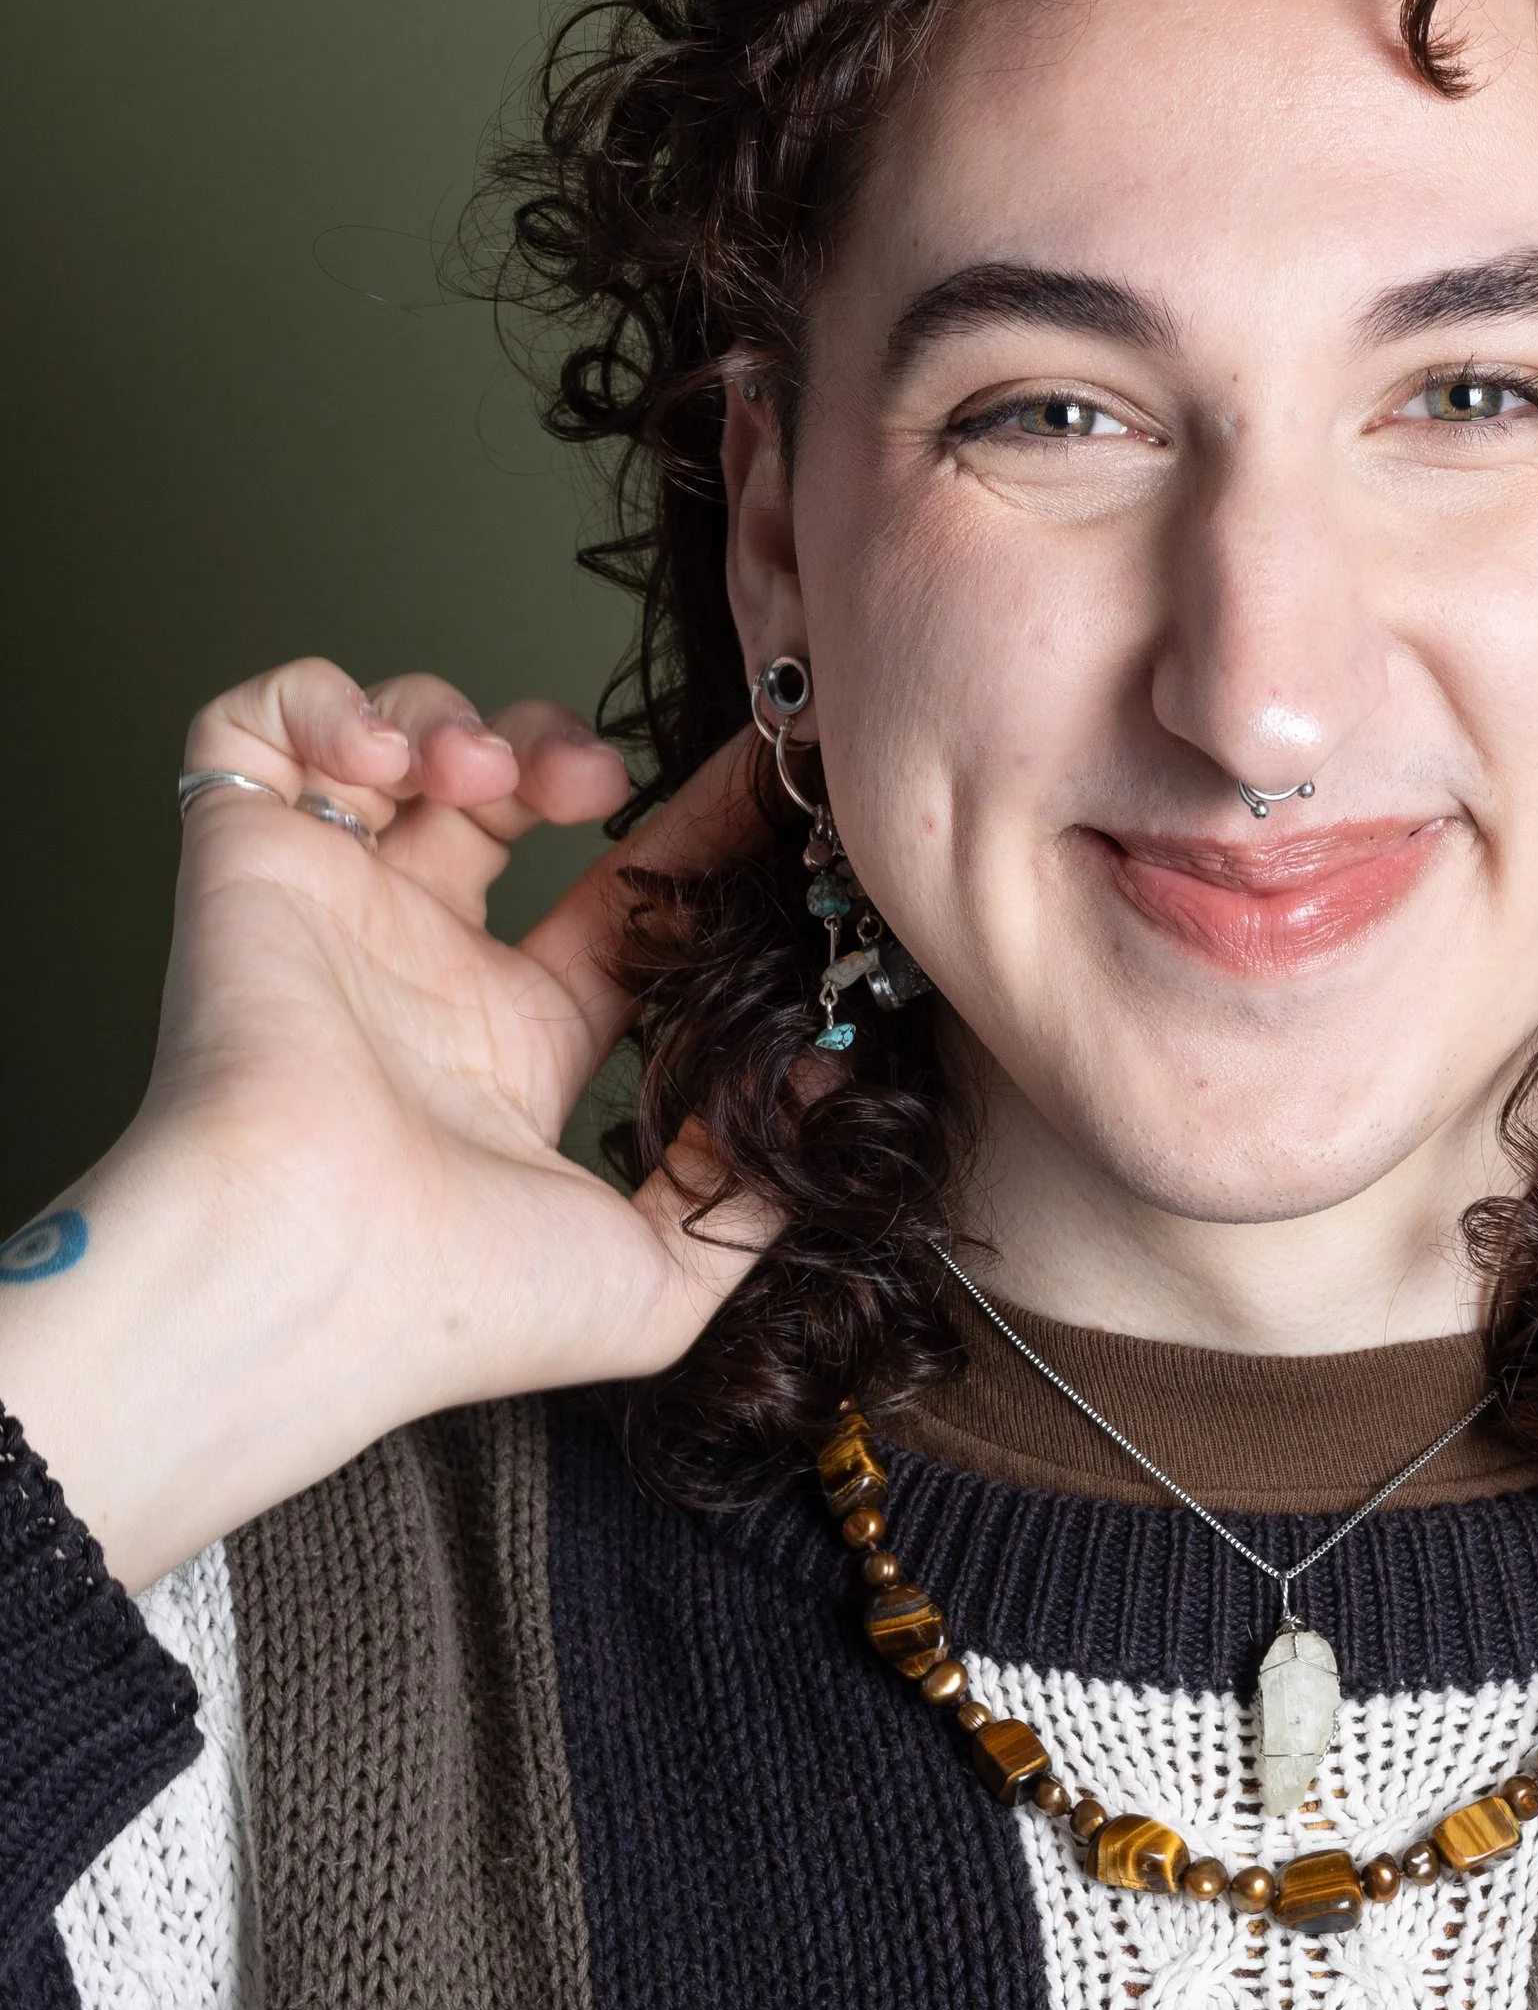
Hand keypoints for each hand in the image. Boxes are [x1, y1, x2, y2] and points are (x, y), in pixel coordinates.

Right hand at [0, 660, 778, 1587]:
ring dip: (462, 718)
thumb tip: (822, 1084)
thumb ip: (756, 1192)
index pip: (617, 901)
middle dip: (568, 748)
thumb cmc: (462, 1307)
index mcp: (513, 1046)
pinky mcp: (243, 860)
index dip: (693, 831)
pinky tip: (389, 764)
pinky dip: (326, 702)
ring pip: (396, 742)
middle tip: (601, 778)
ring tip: (489, 776)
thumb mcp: (664, 1278)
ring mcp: (331, 908)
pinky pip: (255, 730)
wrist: (319, 1277)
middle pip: (507, 795)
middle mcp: (420, 967)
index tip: (768, 777)